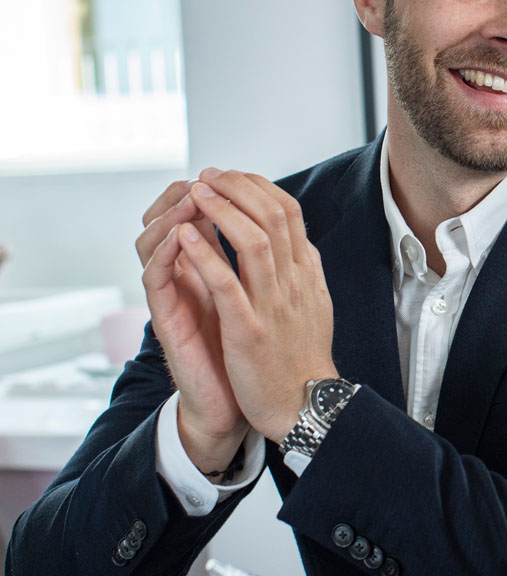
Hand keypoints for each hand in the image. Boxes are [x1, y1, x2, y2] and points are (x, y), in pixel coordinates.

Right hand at [138, 180, 247, 470]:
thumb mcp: (269, 295)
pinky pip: (156, 279)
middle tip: (207, 175)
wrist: (260, 404)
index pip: (198, 216)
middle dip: (187, 192)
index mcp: (212, 269)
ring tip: (194, 196)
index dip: (211, 192)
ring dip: (173, 214)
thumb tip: (284, 227)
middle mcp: (188, 279)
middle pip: (168, 219)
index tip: (233, 172)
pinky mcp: (167, 321)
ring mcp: (175, 298)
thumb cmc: (262, 349)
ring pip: (153, 242)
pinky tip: (182, 237)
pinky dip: (167, 254)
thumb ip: (266, 263)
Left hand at [174, 168, 336, 441]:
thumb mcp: (314, 304)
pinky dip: (206, 255)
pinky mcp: (250, 331)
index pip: (289, 213)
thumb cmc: (302, 357)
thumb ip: (306, 271)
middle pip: (273, 216)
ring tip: (197, 193)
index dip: (258, 187)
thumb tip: (300, 240)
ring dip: (222, 210)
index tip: (231, 177)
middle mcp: (294, 282)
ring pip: (254, 241)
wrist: (304, 405)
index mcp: (307, 274)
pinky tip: (186, 236)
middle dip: (238, 187)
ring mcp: (274, 305)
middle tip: (209, 174)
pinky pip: (228, 284)